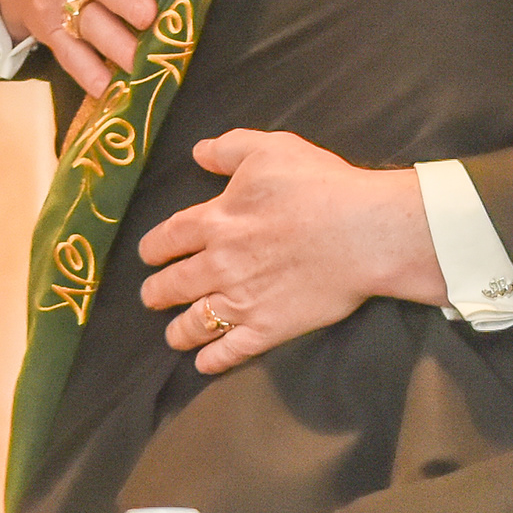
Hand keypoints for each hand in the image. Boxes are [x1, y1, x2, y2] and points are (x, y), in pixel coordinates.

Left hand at [138, 129, 446, 372]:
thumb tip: (198, 152)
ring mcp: (242, 300)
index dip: (152, 248)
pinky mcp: (269, 328)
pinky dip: (212, 360)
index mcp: (216, 220)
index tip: (148, 255)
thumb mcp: (271, 149)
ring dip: (178, 331)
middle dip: (156, 292)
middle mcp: (219, 264)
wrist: (365, 232)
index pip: (168, 238)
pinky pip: (231, 350)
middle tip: (151, 296)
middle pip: (173, 284)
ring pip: (194, 322)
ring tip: (173, 335)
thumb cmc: (321, 185)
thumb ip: (229, 149)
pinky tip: (204, 363)